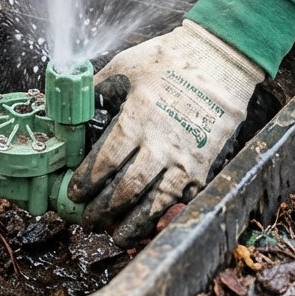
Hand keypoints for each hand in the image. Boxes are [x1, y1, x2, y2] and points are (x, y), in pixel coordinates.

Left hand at [67, 20, 264, 244]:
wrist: (219, 62)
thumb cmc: (168, 60)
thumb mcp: (125, 66)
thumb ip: (98, 88)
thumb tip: (75, 103)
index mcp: (137, 120)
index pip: (105, 162)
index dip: (87, 181)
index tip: (75, 192)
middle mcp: (160, 145)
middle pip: (125, 189)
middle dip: (102, 208)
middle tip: (87, 218)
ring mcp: (184, 160)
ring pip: (154, 203)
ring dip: (132, 224)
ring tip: (115, 235)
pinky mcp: (203, 167)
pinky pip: (181, 200)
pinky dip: (164, 217)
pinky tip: (150, 225)